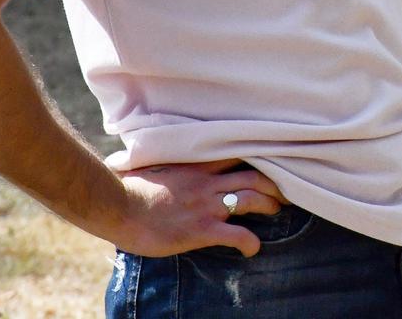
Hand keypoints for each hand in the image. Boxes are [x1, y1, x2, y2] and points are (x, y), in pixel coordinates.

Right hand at [109, 160, 285, 257]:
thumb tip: (166, 154)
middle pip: (255, 175)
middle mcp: (208, 181)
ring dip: (270, 205)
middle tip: (284, 190)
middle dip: (275, 183)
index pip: (237, 151)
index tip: (270, 159)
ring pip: (253, 199)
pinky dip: (250, 242)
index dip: (258, 156)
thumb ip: (173, 159)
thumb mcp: (156, 162)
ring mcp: (207, 204)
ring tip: (276, 210)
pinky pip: (237, 234)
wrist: (117, 205)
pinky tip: (253, 249)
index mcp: (197, 163)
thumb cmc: (130, 185)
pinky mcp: (202, 229)